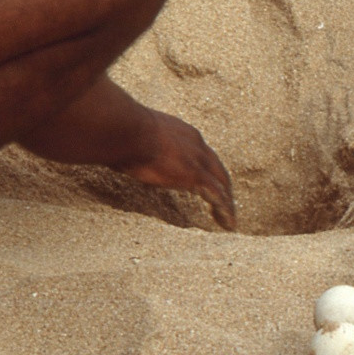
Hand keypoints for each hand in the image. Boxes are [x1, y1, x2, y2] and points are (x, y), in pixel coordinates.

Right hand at [117, 109, 236, 230]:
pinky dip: (224, 209)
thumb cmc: (124, 132)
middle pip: (217, 168)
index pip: (202, 153)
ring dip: (227, 202)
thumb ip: (143, 147)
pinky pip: (217, 195)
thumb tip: (129, 155)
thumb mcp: (138, 138)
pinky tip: (227, 223)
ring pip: (221, 183)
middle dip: (223, 186)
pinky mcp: (195, 175)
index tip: (207, 182)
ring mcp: (198, 159)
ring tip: (229, 220)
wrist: (128, 131)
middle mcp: (196, 144)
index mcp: (184, 133)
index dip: (207, 169)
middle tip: (226, 203)